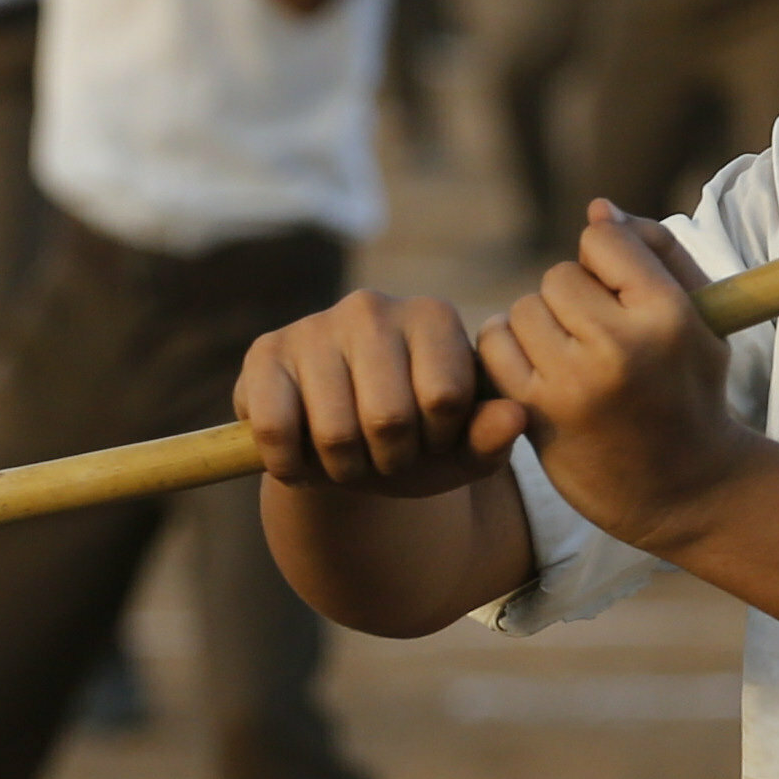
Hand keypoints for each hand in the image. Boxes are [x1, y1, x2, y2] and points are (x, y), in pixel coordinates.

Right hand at [235, 289, 526, 499]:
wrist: (341, 445)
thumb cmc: (414, 441)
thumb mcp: (462, 450)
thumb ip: (493, 437)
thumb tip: (515, 418)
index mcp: (433, 317)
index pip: (445, 398)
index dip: (439, 441)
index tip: (433, 442)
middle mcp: (373, 307)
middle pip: (389, 417)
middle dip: (390, 462)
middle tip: (385, 459)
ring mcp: (315, 325)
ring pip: (334, 432)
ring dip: (344, 470)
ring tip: (349, 460)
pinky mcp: (264, 353)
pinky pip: (277, 429)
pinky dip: (292, 466)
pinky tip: (304, 457)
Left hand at [477, 205, 756, 549]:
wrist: (686, 489)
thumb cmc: (692, 390)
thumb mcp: (701, 316)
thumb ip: (657, 251)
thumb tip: (597, 209)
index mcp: (667, 315)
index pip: (603, 240)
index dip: (605, 259)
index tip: (618, 290)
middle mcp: (620, 347)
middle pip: (558, 276)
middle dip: (572, 297)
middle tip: (596, 334)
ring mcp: (573, 384)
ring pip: (523, 309)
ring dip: (539, 325)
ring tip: (570, 355)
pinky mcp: (536, 414)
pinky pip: (496, 347)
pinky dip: (509, 351)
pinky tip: (539, 370)